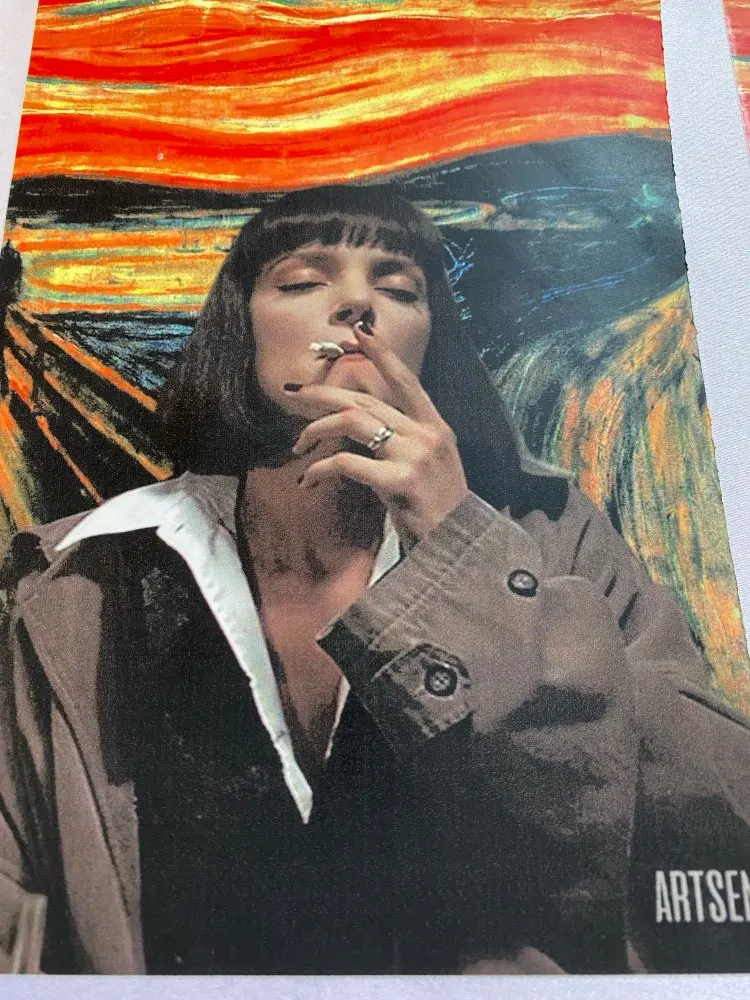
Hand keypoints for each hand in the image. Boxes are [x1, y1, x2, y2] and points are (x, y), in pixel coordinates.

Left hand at [286, 325, 469, 546]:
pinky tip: (308, 480)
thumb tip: (359, 430)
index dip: (382, 355)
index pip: (407, 381)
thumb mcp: (426, 467)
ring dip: (316, 430)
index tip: (359, 332)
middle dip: (324, 393)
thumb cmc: (435, 511)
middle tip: (295, 393)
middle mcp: (428, 434)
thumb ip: (401, 443)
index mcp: (436, 428)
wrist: (458, 546)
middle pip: (365, 401)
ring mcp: (416, 455)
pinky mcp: (402, 480)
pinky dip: (320, 469)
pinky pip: (347, 463)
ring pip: (353, 423)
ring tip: (297, 444)